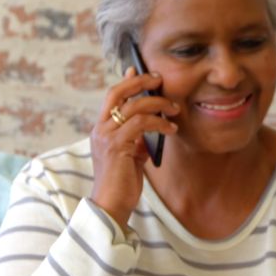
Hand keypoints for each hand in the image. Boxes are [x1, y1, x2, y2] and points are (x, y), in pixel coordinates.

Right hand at [89, 66, 178, 227]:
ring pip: (133, 106)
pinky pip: (141, 124)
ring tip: (175, 109)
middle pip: (117, 92)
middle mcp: (100, 129)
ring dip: (158, 104)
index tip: (138, 69)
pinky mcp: (117, 145)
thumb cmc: (122, 183)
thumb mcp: (130, 155)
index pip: (112, 97)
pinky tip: (171, 129)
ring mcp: (106, 136)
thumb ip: (136, 138)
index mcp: (101, 130)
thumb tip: (151, 125)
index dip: (126, 81)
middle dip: (139, 81)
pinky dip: (159, 123)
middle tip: (159, 79)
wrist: (111, 205)